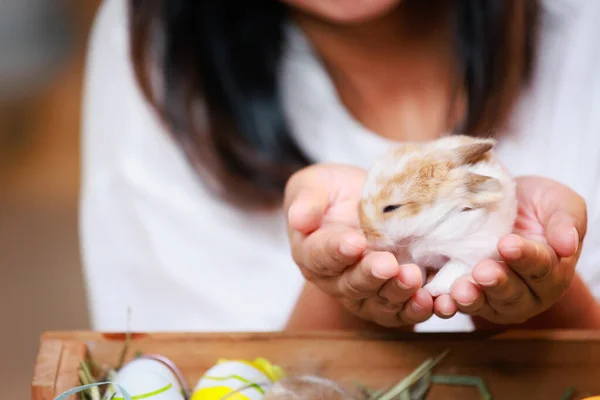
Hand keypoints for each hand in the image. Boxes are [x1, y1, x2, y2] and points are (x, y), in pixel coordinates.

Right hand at [284, 164, 433, 326]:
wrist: (367, 206)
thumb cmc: (336, 192)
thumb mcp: (316, 184)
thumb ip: (306, 199)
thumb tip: (298, 219)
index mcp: (312, 251)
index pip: (321, 255)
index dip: (337, 251)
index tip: (354, 243)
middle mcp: (334, 279)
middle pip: (351, 284)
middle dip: (371, 275)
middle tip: (388, 264)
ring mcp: (363, 293)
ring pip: (377, 302)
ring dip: (396, 293)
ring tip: (413, 278)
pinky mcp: (389, 300)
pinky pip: (400, 313)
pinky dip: (414, 310)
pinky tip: (429, 301)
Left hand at [433, 176, 586, 324]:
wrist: (498, 203)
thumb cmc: (534, 204)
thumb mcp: (558, 203)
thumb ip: (565, 222)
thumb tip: (567, 246)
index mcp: (552, 270)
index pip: (541, 267)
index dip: (525, 257)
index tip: (507, 244)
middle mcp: (527, 292)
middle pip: (514, 293)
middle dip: (498, 283)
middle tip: (482, 271)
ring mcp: (496, 299)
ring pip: (486, 305)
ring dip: (472, 299)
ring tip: (460, 291)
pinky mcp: (469, 298)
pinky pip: (459, 306)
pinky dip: (449, 306)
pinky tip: (441, 302)